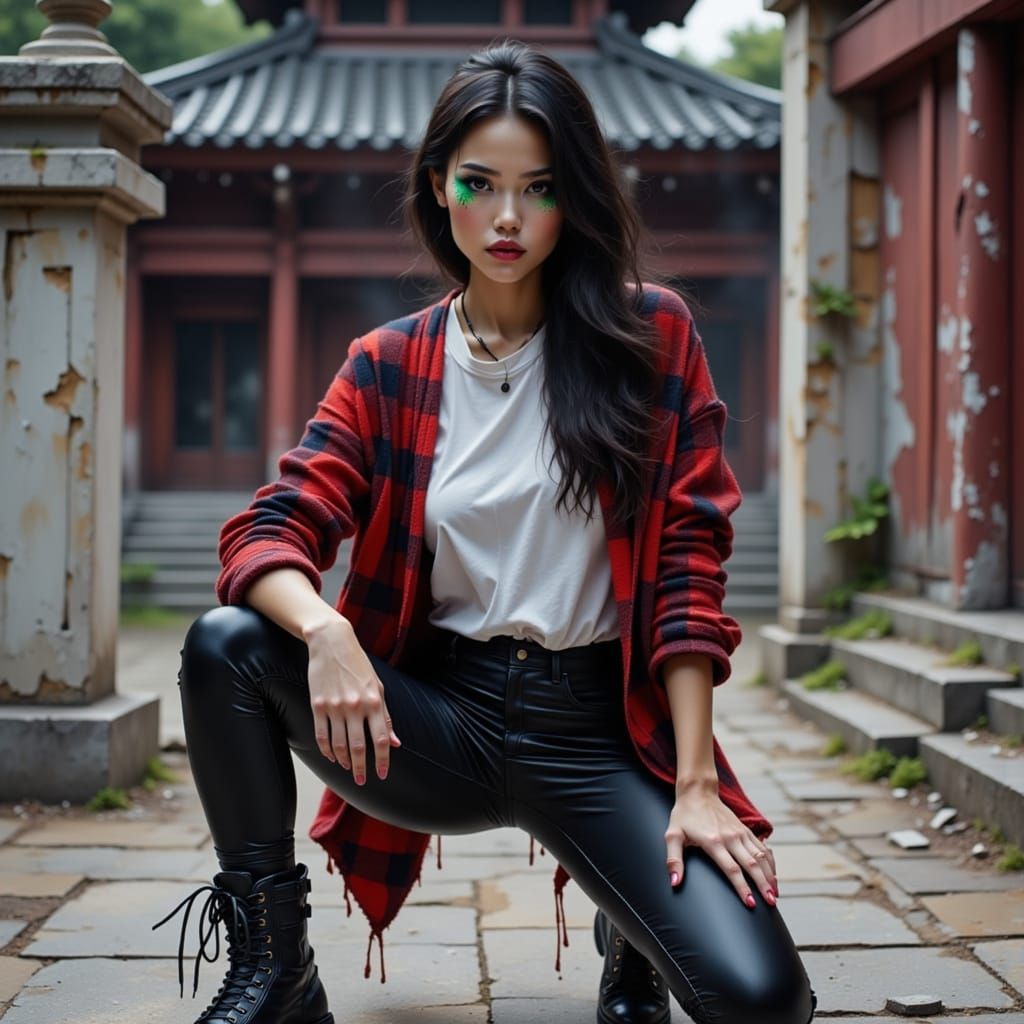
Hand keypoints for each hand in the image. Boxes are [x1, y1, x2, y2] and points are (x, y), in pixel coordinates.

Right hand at [303, 617, 400, 783]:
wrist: (332, 643)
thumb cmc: (358, 665)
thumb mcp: (377, 686)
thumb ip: (385, 716)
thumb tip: (395, 742)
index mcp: (373, 701)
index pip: (380, 739)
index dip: (382, 760)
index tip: (382, 775)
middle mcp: (355, 706)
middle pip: (358, 747)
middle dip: (362, 768)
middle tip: (363, 781)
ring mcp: (334, 707)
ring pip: (338, 745)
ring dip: (344, 761)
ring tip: (348, 769)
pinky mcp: (317, 705)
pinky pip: (321, 735)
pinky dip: (326, 750)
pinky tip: (331, 756)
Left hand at [664, 782, 777, 908]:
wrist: (698, 792)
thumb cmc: (684, 816)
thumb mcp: (672, 835)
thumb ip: (673, 860)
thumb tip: (674, 882)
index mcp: (713, 841)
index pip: (732, 869)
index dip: (742, 887)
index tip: (750, 903)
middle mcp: (731, 837)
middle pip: (752, 865)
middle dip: (763, 885)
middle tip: (771, 904)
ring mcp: (740, 832)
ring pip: (761, 856)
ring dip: (770, 876)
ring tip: (775, 894)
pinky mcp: (745, 829)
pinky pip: (762, 847)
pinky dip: (770, 862)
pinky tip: (773, 876)